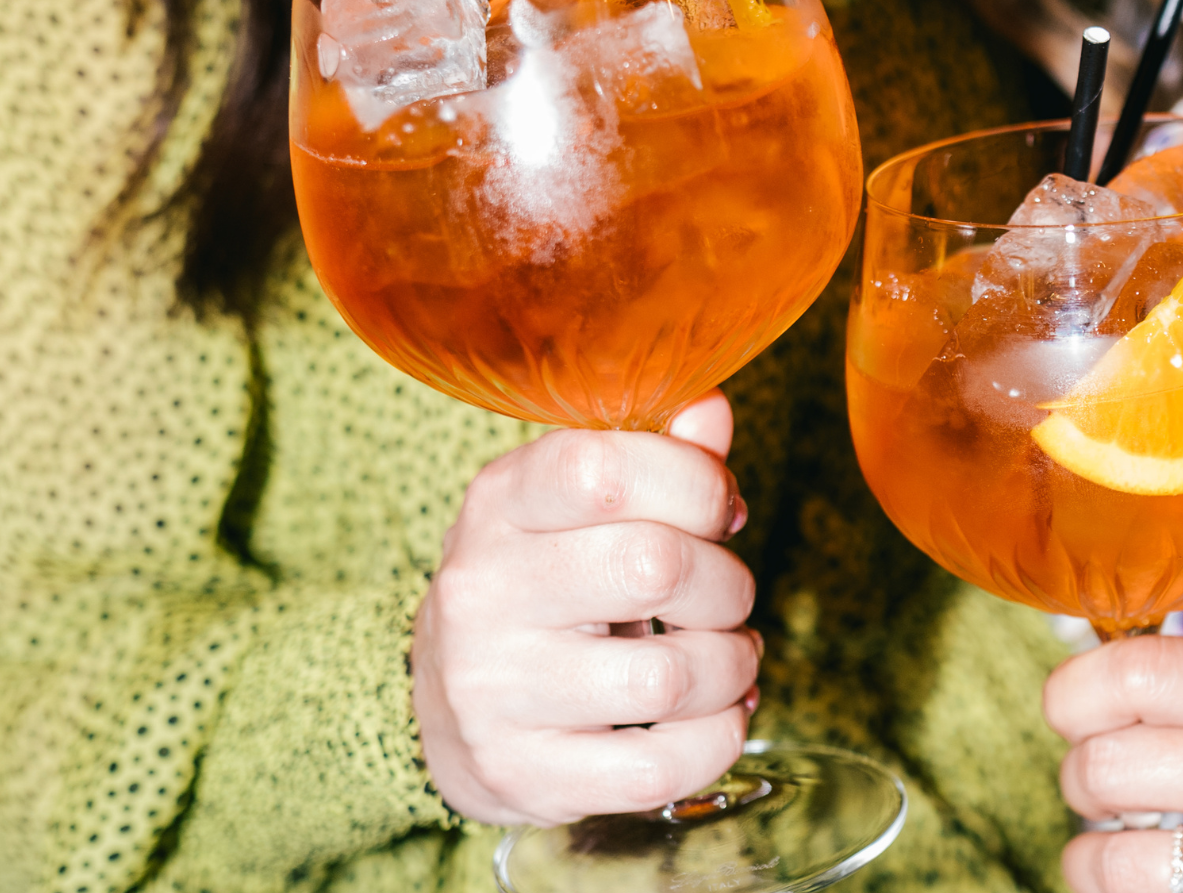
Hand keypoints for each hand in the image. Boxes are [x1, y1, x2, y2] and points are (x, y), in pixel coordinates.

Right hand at [411, 392, 760, 825]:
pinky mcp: (523, 773)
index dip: (695, 484)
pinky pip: (660, 767)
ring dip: (731, 666)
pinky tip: (711, 717)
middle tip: (724, 597)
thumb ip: (656, 454)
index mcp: (501, 503)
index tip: (718, 510)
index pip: (606, 469)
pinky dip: (716, 740)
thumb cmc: (546, 585)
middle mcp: (484, 591)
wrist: (451, 711)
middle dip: (727, 585)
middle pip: (655, 567)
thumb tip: (709, 409)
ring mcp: (496, 690)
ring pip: (671, 677)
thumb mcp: (581, 507)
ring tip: (724, 658)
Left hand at [1045, 636, 1182, 892]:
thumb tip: (1094, 678)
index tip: (1070, 709)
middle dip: (1079, 776)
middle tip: (1098, 782)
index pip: (1136, 674)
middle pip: (1107, 766)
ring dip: (1090, 853)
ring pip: (1112, 859)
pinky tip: (1150, 879)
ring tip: (1112, 844)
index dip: (1073, 692)